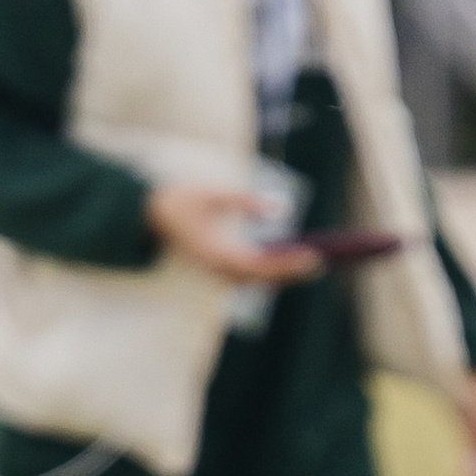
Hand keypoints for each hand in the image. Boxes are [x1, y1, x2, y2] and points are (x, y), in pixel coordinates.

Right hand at [146, 181, 322, 285]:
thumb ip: (246, 201)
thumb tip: (280, 209)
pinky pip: (249, 276)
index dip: (286, 264)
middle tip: (322, 261)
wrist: (153, 215)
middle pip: (262, 279)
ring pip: (257, 281)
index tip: (311, 256)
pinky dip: (270, 272)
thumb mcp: (214, 193)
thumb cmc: (183, 200)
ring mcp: (217, 272)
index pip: (258, 265)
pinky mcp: (218, 269)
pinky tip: (289, 261)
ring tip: (311, 263)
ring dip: (284, 275)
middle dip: (292, 273)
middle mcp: (217, 269)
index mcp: (214, 252)